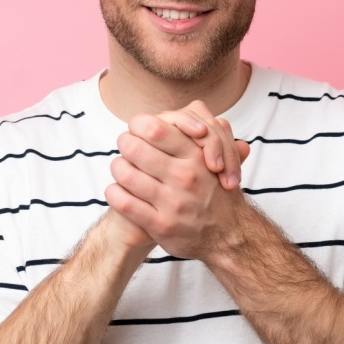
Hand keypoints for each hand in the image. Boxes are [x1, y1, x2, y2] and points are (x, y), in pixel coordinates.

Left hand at [106, 113, 249, 260]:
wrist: (229, 235)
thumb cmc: (217, 192)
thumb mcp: (219, 158)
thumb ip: (206, 134)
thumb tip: (196, 108)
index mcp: (196, 156)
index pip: (154, 127)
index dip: (138, 125)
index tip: (138, 131)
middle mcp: (184, 177)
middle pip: (134, 147)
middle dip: (125, 144)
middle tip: (126, 146)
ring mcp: (171, 202)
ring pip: (125, 173)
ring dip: (117, 168)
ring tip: (121, 168)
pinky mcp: (160, 225)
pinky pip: (123, 202)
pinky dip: (114, 193)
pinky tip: (117, 190)